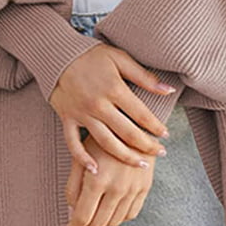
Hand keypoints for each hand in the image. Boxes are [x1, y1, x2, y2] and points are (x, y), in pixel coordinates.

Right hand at [49, 42, 174, 173]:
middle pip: (127, 133)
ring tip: (140, 164)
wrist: (57, 54)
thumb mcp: (120, 59)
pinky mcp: (67, 119)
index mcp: (114, 89)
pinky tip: (95, 170)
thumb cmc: (92, 55)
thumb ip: (144, 76)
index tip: (166, 135)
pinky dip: (82, 159)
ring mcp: (82, 114)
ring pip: (106, 142)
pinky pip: (73, 144)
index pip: (141, 114)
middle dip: (146, 145)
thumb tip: (168, 90)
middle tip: (160, 153)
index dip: (156, 126)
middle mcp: (98, 105)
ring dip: (125, 156)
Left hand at [62, 131, 153, 225]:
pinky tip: (110, 213)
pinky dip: (118, 218)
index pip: (83, 217)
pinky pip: (130, 214)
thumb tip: (71, 210)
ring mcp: (133, 190)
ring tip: (92, 221)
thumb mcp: (80, 156)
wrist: (133, 124)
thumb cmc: (101, 137)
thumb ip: (73, 186)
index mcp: (97, 180)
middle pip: (98, 223)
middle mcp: (117, 188)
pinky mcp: (144, 188)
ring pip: (115, 221)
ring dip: (101, 225)